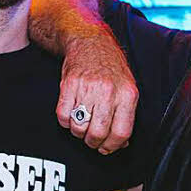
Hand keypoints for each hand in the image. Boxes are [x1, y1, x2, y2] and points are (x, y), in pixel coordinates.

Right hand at [56, 35, 138, 153]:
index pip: (121, 132)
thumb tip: (121, 143)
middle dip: (93, 142)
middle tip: (92, 140)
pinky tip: (72, 115)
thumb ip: (126, 116)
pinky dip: (66, 122)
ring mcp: (87, 88)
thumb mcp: (128, 88)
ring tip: (82, 125)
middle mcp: (108, 92)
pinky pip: (63, 116)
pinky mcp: (69, 85)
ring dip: (79, 133)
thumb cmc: (111, 68)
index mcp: (127, 95)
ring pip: (79, 127)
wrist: (91, 42)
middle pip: (98, 133)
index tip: (107, 148)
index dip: (113, 146)